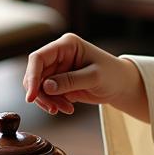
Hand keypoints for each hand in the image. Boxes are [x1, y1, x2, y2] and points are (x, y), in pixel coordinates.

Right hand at [23, 33, 148, 119]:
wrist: (122, 85)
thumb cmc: (113, 75)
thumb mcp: (94, 77)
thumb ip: (70, 81)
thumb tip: (45, 86)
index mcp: (66, 45)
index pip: (38, 58)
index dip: (32, 76)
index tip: (31, 97)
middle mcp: (58, 55)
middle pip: (35, 75)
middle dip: (41, 94)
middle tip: (53, 109)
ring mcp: (58, 69)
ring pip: (39, 87)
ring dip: (48, 101)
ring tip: (65, 109)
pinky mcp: (59, 82)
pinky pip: (47, 95)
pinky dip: (53, 103)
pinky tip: (68, 108)